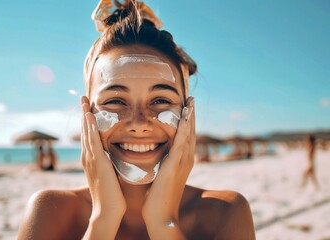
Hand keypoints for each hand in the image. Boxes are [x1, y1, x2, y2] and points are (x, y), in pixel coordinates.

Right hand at [80, 96, 125, 238]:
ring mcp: (91, 158)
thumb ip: (109, 161)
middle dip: (84, 113)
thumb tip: (114, 152)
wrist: (108, 209)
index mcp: (92, 158)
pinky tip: (90, 116)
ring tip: (84, 100)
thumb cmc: (111, 193)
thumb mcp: (109, 172)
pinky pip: (93, 141)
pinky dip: (90, 127)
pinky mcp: (97, 161)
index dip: (88, 120)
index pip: (89, 135)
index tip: (89, 106)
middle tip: (83, 97)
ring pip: (87, 132)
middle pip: (85, 130)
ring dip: (85, 115)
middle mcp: (88, 156)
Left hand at [142, 97, 194, 238]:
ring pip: (188, 134)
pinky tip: (185, 117)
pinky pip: (181, 143)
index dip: (188, 120)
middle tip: (192, 98)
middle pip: (191, 132)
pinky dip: (184, 129)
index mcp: (182, 160)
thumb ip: (163, 162)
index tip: (187, 106)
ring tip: (191, 102)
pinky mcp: (175, 165)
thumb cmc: (158, 196)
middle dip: (191, 114)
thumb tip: (158, 153)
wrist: (160, 214)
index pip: (186, 136)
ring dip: (190, 117)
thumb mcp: (162, 174)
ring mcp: (182, 162)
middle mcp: (186, 159)